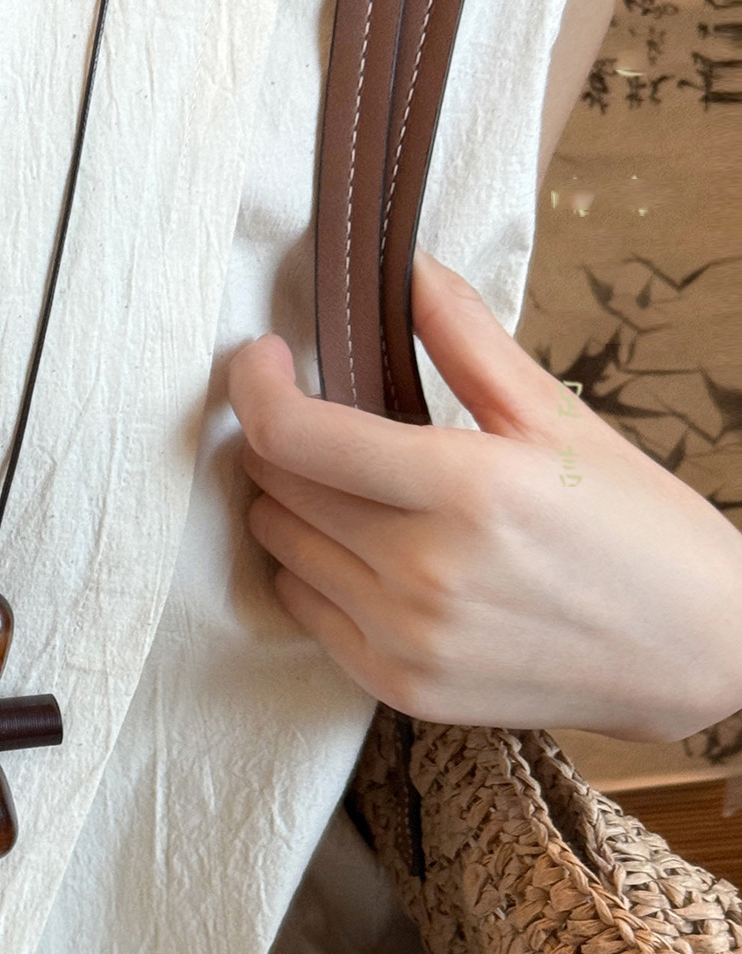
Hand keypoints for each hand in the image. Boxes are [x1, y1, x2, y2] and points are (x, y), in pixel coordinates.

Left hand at [228, 251, 741, 741]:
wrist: (696, 651)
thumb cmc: (637, 527)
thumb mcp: (560, 419)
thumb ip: (468, 339)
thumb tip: (405, 266)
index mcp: (466, 488)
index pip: (296, 435)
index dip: (256, 387)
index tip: (263, 360)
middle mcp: (423, 571)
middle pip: (278, 486)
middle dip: (280, 440)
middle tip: (317, 419)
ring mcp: (407, 638)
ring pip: (280, 548)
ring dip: (293, 505)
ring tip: (349, 487)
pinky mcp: (400, 687)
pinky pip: (303, 612)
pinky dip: (311, 571)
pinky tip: (362, 551)